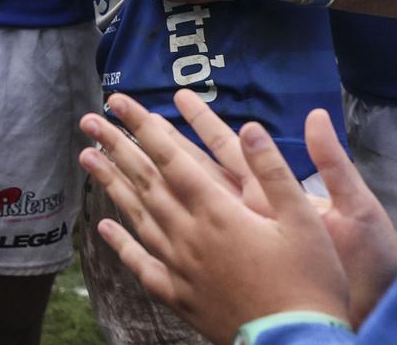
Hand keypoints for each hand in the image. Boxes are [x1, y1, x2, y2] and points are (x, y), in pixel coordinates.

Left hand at [78, 91, 353, 339]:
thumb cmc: (310, 283)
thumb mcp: (303, 220)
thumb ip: (273, 171)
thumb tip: (249, 127)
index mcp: (219, 212)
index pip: (170, 158)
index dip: (143, 126)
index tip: (119, 101)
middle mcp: (190, 235)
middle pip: (145, 181)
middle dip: (116, 146)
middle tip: (90, 120)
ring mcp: (181, 267)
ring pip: (137, 216)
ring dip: (110, 183)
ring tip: (86, 157)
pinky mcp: (180, 296)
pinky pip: (142, 264)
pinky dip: (121, 243)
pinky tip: (104, 227)